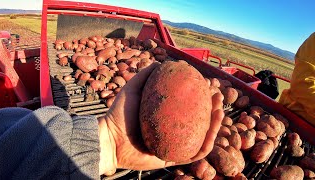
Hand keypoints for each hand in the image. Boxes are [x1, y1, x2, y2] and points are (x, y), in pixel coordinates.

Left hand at [98, 63, 223, 174]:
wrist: (109, 139)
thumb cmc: (119, 114)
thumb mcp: (133, 88)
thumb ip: (146, 75)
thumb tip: (163, 63)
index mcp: (165, 116)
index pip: (188, 105)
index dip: (201, 95)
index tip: (208, 84)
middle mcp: (171, 130)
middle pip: (198, 120)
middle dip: (212, 108)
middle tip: (218, 96)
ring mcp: (173, 144)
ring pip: (200, 136)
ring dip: (215, 125)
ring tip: (219, 110)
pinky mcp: (172, 157)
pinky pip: (194, 153)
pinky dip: (207, 143)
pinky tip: (214, 130)